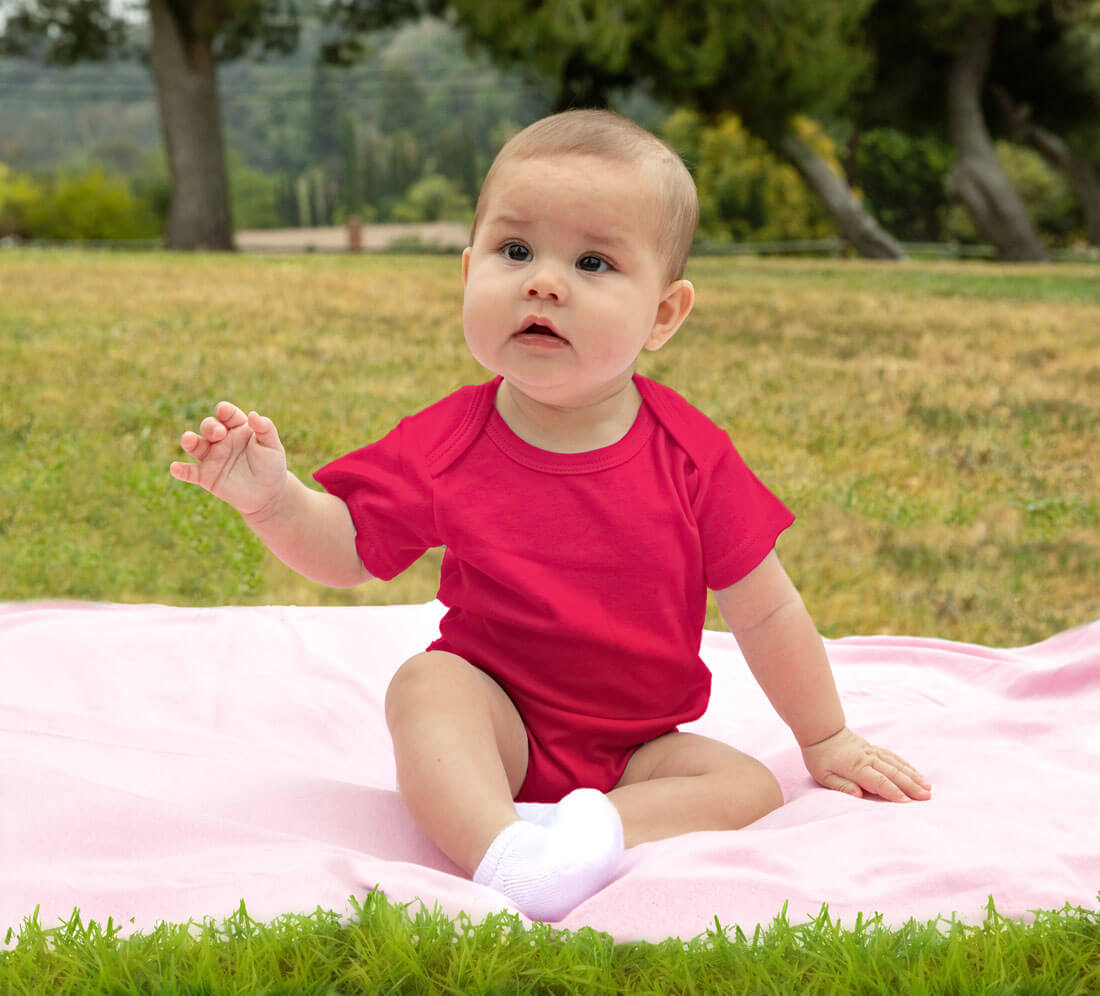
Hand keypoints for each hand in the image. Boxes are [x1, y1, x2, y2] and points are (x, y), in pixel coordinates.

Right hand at [169, 402, 287, 516]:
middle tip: (218, 434)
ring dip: (189, 440)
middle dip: (210, 426)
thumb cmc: (271, 466)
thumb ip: (265, 429)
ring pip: (194, 444)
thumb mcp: (273, 446)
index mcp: (237, 428)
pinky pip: (190, 472)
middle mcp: (221, 440)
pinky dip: (181, 470)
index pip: (227, 414)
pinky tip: (175, 468)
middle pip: (208, 426)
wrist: (268, 494)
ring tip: (189, 440)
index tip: (224, 411)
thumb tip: (254, 414)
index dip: (224, 411)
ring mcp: (212, 457)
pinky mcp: (206, 476)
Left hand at [801, 726, 931, 802]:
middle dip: (911, 786)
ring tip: (928, 788)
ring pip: (897, 765)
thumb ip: (841, 786)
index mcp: (856, 767)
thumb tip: (858, 795)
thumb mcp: (823, 776)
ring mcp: (873, 752)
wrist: (822, 732)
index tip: (908, 802)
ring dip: (913, 776)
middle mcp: (868, 758)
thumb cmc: (820, 758)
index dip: (894, 792)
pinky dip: (907, 766)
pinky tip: (916, 774)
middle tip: (927, 797)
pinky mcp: (875, 749)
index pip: (879, 781)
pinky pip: (894, 757)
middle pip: (893, 773)